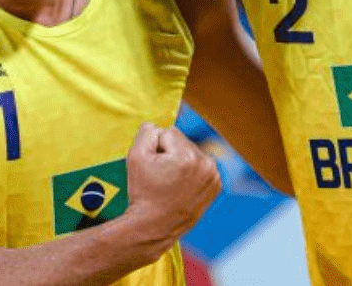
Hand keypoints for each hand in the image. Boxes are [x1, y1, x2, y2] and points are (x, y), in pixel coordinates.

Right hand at [123, 123, 221, 252]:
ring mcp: (214, 176)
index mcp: (188, 156)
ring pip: (192, 153)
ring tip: (171, 183)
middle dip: (169, 154)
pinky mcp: (216, 185)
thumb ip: (146, 132)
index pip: (168, 132)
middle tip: (160, 178)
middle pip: (182, 142)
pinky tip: (182, 187)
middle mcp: (206, 165)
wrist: (153, 226)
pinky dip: (191, 173)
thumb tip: (156, 125)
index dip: (155, 148)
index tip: (153, 169)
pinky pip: (200, 167)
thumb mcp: (135, 156)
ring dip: (181, 162)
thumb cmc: (143, 192)